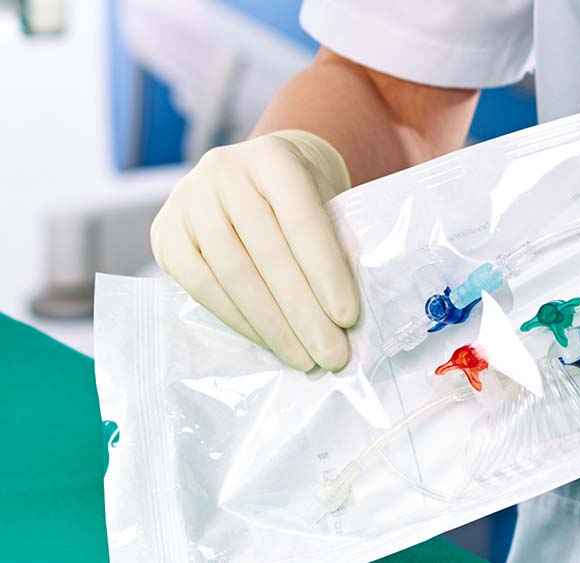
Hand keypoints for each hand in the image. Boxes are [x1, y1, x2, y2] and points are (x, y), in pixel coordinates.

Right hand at [150, 130, 359, 371]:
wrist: (260, 173)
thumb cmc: (305, 196)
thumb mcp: (327, 200)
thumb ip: (334, 243)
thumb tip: (341, 316)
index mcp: (273, 157)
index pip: (301, 221)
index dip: (325, 273)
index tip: (348, 318)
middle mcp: (224, 172)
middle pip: (267, 254)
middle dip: (303, 313)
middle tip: (332, 355)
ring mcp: (189, 200)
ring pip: (233, 274)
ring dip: (273, 326)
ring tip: (304, 358)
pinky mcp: (165, 233)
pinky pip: (201, 286)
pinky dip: (239, 320)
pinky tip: (268, 342)